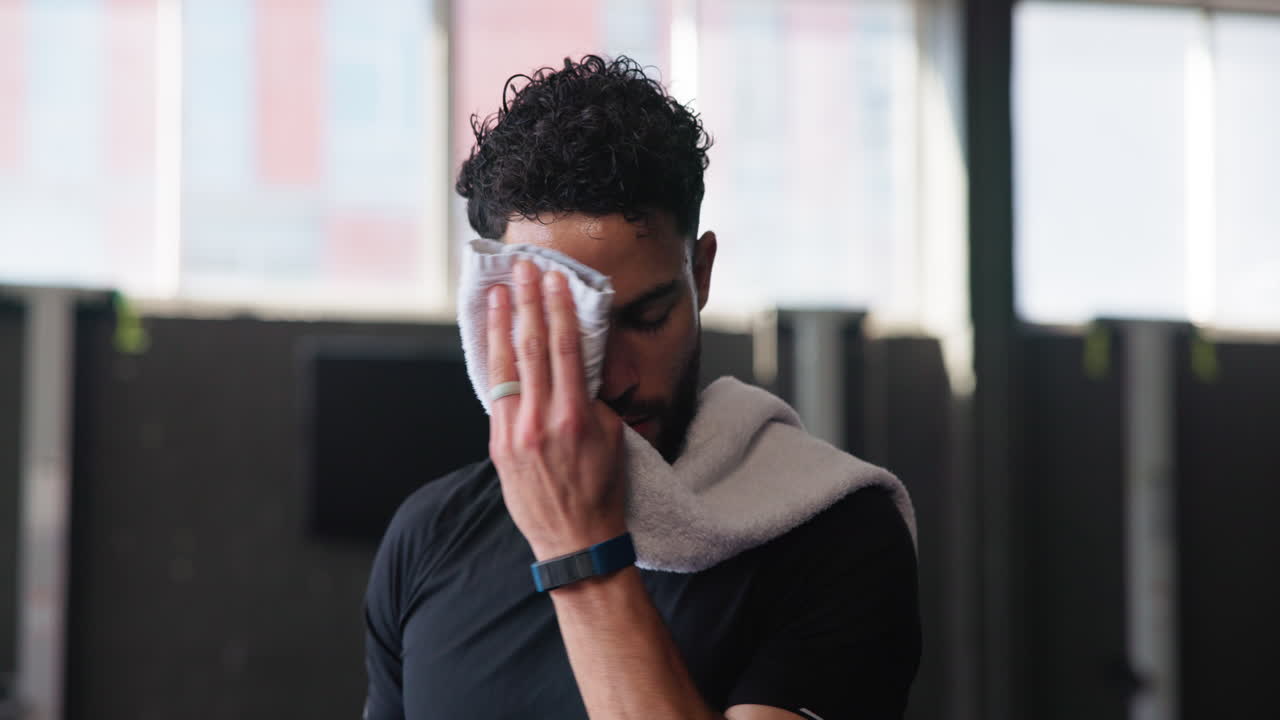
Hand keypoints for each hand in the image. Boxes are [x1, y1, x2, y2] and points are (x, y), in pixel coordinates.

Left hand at [487, 260, 626, 559]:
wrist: (575, 541)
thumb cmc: (602, 490)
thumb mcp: (612, 438)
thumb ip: (594, 398)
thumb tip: (578, 364)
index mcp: (576, 417)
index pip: (565, 348)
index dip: (559, 308)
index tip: (555, 279)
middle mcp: (542, 421)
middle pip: (532, 348)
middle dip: (528, 303)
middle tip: (524, 269)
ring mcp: (514, 434)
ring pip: (506, 367)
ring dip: (502, 325)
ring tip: (499, 294)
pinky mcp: (497, 446)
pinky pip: (495, 394)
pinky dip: (494, 363)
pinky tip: (493, 340)